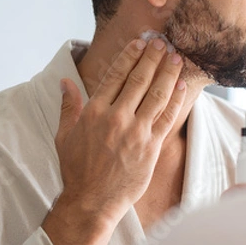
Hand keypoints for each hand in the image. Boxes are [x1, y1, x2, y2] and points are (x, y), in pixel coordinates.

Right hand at [42, 38, 185, 244]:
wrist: (91, 201)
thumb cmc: (76, 169)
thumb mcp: (64, 135)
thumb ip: (68, 106)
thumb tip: (65, 81)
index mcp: (94, 111)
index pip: (115, 75)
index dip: (130, 56)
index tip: (140, 43)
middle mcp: (116, 117)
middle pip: (139, 79)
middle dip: (153, 58)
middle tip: (163, 44)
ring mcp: (136, 132)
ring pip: (157, 95)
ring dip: (168, 73)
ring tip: (176, 58)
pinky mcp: (151, 147)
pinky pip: (167, 118)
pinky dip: (176, 100)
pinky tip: (181, 86)